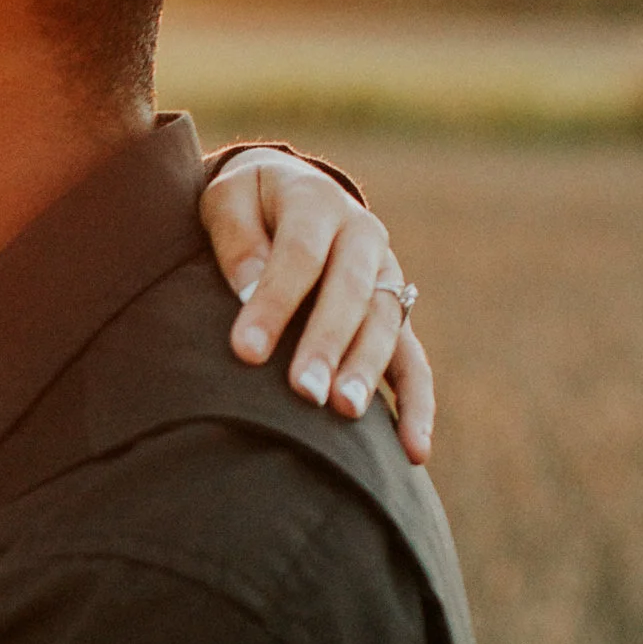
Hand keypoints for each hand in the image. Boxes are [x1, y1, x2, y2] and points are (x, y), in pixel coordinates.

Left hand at [198, 149, 435, 465]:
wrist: (289, 192)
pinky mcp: (395, 315)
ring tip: (345, 412)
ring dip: (366, 371)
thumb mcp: (226, 199)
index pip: (299, 254)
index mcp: (317, 202)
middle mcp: (362, 236)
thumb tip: (248, 287)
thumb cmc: (247, 205)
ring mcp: (387, 277)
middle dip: (327, 344)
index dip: (275, 301)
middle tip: (304, 392)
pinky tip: (412, 451)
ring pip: (385, 326)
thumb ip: (236, 237)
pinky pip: (413, 362)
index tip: (246, 351)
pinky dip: (416, 405)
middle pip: (350, 293)